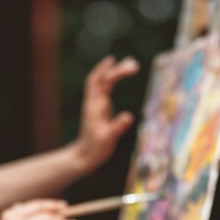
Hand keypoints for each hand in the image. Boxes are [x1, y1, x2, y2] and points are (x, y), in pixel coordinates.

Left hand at [75, 55, 139, 171]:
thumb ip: (117, 127)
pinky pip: (101, 87)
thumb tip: (129, 116)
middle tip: (134, 64)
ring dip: (111, 71)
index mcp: (95, 106)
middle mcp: (93, 102)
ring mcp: (94, 104)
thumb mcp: (108, 139)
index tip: (129, 67)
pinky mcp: (98, 108)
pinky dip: (109, 78)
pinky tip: (117, 76)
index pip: (103, 83)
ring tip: (129, 65)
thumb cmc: (96, 148)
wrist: (84, 155)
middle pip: (100, 78)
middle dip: (115, 68)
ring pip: (99, 81)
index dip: (114, 72)